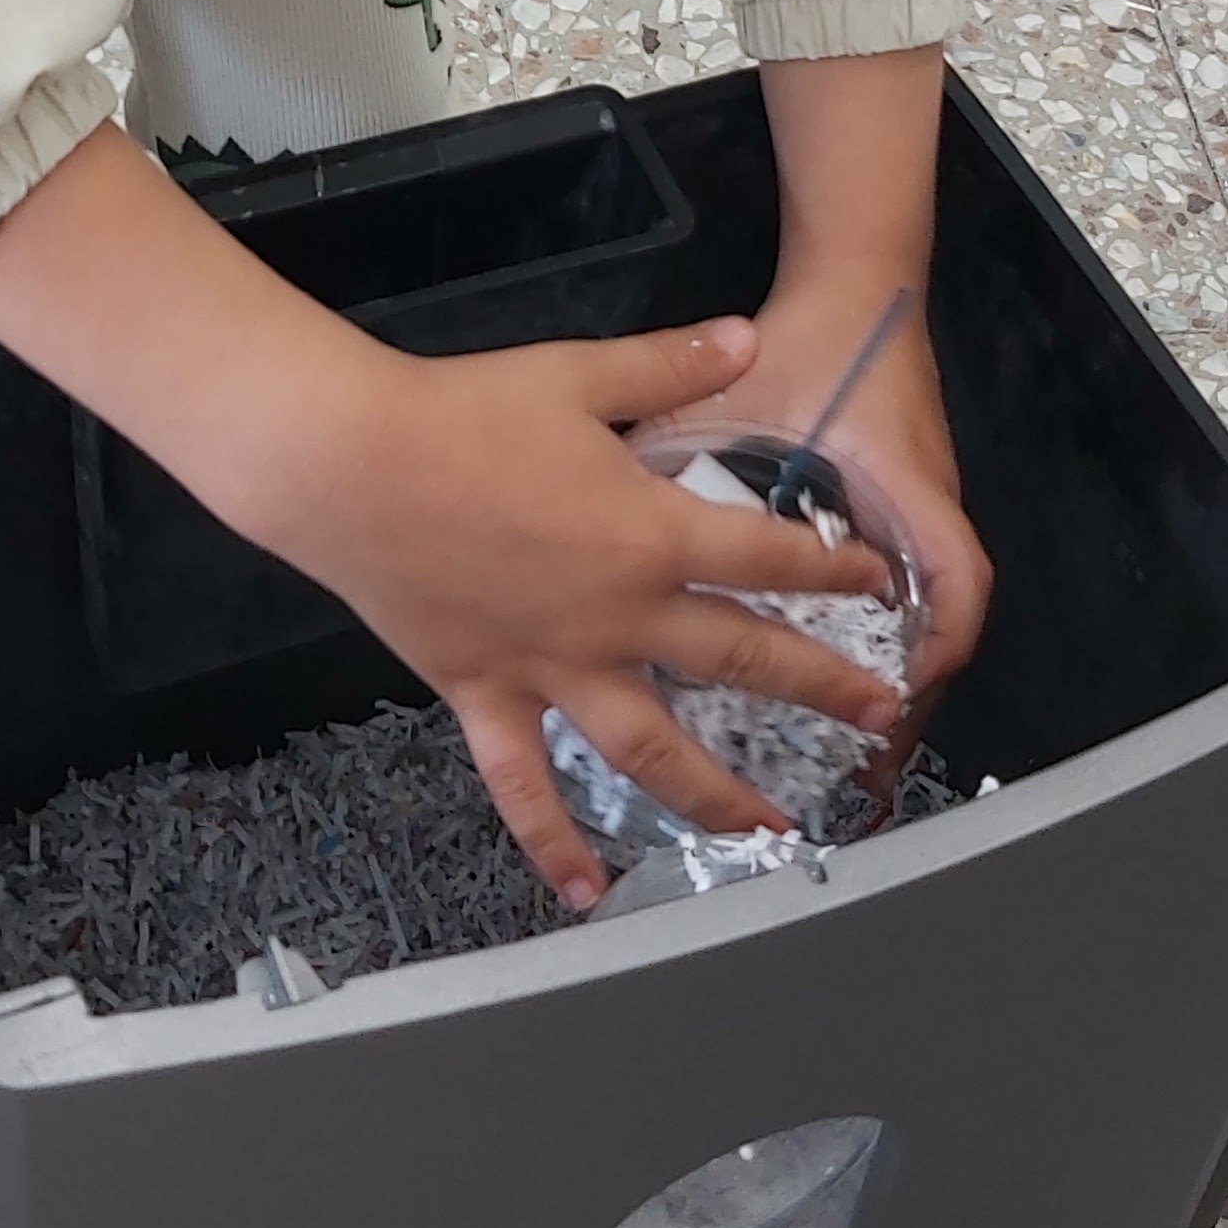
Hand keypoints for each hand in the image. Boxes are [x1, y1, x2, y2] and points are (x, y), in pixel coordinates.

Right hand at [224, 315, 907, 905]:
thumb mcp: (579, 375)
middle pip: (739, 660)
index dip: (833, 569)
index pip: (767, 557)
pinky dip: (552, 843)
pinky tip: (583, 890)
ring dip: (717, 795)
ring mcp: (552, 667)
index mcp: (649, 535)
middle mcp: (615, 616)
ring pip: (652, 749)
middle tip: (879, 714)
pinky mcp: (487, 694)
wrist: (347, 464)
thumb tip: (747, 337)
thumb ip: (671, 365)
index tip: (879, 583)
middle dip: (820, 688)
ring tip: (773, 831)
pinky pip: (524, 785)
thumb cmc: (461, 414)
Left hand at [742, 48, 993, 711]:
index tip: (890, 697)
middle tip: (863, 759)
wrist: (859, 276)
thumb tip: (612, 497)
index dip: (933, 647)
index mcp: (901, 484)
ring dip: (895, 661)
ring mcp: (917, 505)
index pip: (956, 580)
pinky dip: (884, 621)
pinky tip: (831, 652)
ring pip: (927, 602)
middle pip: (945, 615)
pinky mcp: (901, 497)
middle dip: (909, 688)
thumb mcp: (742, 395)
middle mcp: (922, 505)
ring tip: (846, 733)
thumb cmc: (814, 337)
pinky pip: (907, 574)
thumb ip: (682, 439)